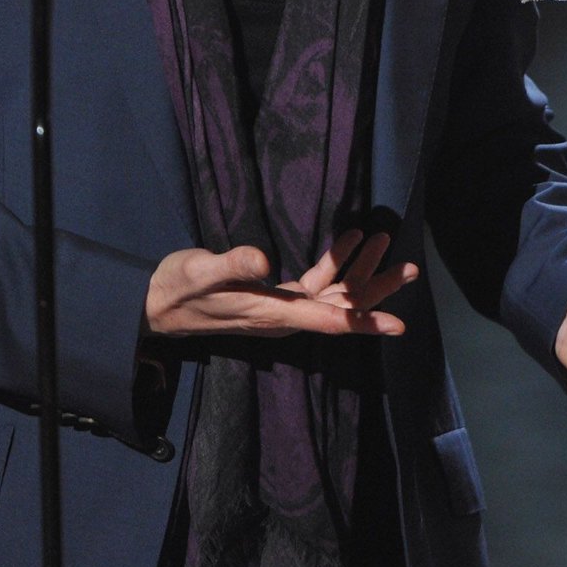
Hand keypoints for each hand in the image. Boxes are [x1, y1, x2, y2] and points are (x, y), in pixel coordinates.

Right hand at [144, 229, 418, 338]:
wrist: (156, 306)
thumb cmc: (177, 289)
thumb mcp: (200, 271)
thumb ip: (232, 264)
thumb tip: (264, 260)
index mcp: (272, 313)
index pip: (327, 320)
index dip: (364, 322)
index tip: (398, 325)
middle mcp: (283, 316)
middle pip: (341, 308)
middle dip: (377, 288)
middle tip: (410, 266)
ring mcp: (281, 309)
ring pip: (333, 296)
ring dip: (360, 271)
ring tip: (384, 241)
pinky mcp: (275, 299)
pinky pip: (316, 286)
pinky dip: (335, 265)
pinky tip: (348, 241)